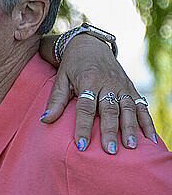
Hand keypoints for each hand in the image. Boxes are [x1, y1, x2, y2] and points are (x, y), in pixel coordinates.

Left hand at [40, 34, 156, 153]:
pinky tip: (150, 139)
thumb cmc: (72, 65)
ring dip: (130, 128)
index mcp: (87, 80)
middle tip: (109, 150)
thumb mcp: (61, 78)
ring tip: (130, 146)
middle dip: (110, 131)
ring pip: (128, 108)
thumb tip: (45, 120)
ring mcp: (121, 85)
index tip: (81, 145)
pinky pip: (141, 105)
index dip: (83, 126)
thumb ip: (56, 100)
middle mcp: (107, 82)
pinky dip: (147, 122)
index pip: (85, 107)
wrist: (90, 44)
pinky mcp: (131, 87)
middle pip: (109, 109)